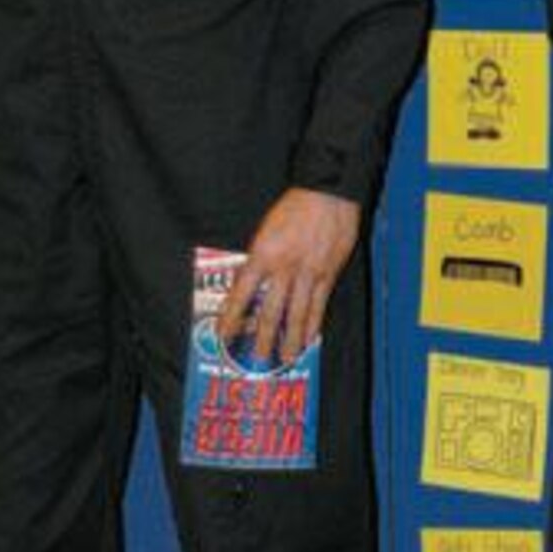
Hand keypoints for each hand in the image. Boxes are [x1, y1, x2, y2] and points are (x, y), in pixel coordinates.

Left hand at [217, 189, 360, 365]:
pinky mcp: (328, 273)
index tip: (224, 335)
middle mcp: (283, 268)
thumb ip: (260, 258)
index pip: (241, 294)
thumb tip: (251, 285)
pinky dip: (313, 324)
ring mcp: (307, 273)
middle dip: (262, 338)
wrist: (327, 192)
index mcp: (262, 254)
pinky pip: (319, 305)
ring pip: (296, 314)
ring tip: (285, 357)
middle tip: (257, 359)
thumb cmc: (294, 207)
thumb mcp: (266, 230)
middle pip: (270, 311)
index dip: (232, 317)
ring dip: (290, 339)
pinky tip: (310, 337)